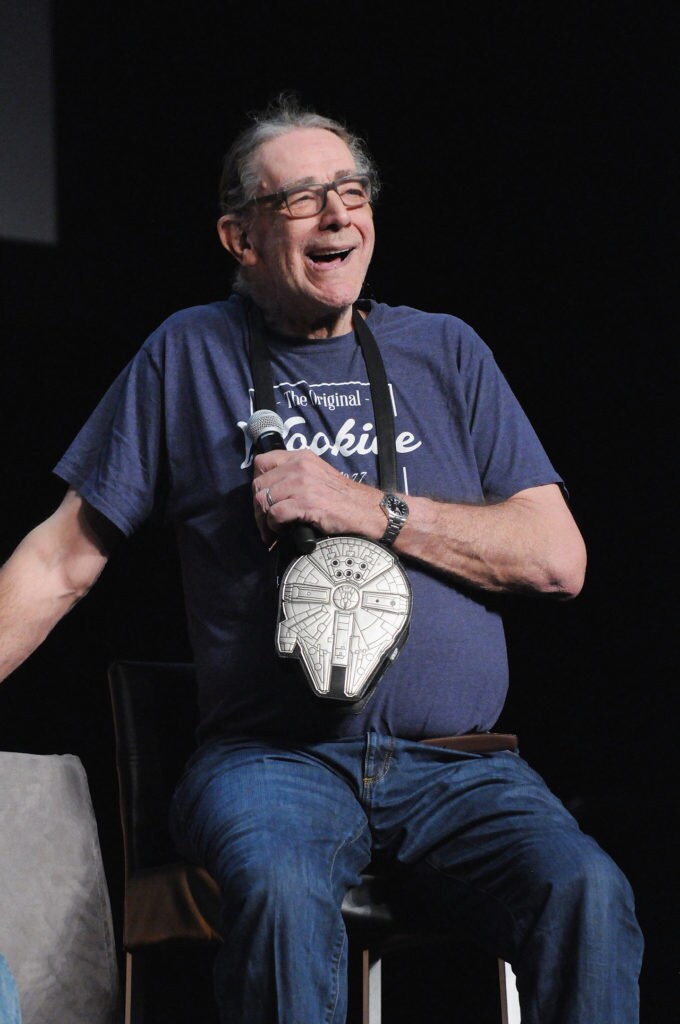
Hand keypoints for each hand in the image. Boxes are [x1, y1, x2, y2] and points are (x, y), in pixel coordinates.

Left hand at [252, 450, 383, 545]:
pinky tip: (280, 532)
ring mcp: (302, 484)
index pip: (262, 461)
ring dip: (263, 519)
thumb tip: (271, 489)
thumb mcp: (318, 474)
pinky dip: (273, 526)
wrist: (367, 510)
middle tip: (264, 520)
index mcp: (301, 457)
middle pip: (259, 483)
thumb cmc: (344, 498)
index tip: (261, 496)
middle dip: (257, 506)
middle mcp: (299, 467)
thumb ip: (296, 475)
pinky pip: (275, 513)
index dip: (257, 481)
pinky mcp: (305, 503)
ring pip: (263, 499)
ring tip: (270, 529)